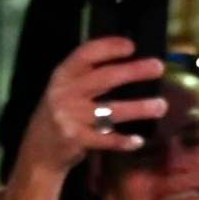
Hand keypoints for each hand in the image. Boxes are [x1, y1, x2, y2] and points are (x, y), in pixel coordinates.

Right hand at [21, 36, 167, 177]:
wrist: (38, 153)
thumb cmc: (60, 115)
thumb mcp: (64, 90)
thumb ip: (86, 77)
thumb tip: (128, 64)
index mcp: (62, 75)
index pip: (86, 54)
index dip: (109, 47)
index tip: (132, 46)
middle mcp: (65, 93)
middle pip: (105, 78)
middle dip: (134, 71)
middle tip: (158, 67)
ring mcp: (70, 117)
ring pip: (111, 110)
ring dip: (139, 108)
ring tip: (160, 106)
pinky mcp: (76, 140)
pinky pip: (106, 139)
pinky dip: (123, 140)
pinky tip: (138, 140)